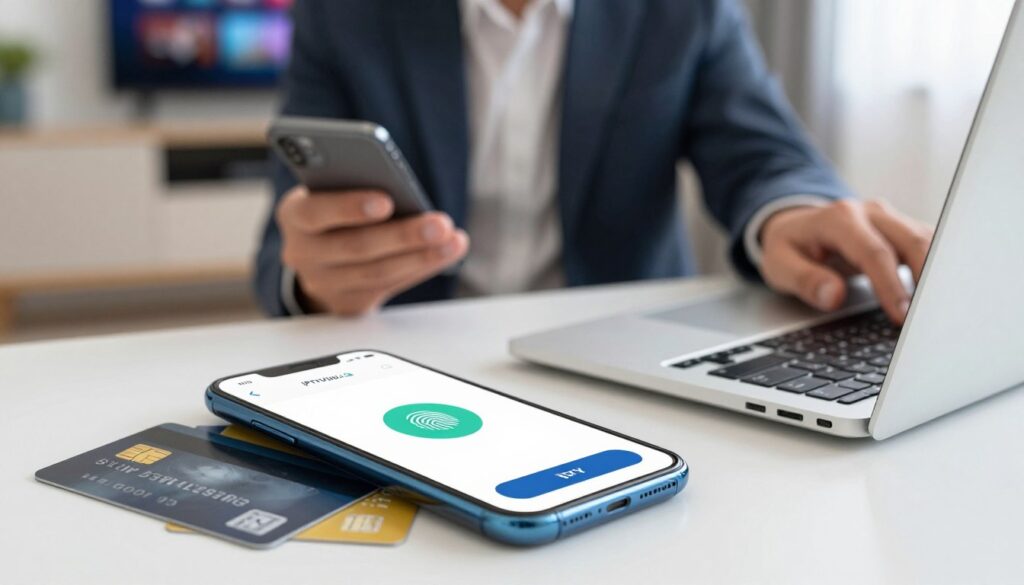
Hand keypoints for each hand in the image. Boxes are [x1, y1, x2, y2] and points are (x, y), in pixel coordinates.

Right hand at [276, 186, 469, 315]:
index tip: (387, 200)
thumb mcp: (333, 191)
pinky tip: (447, 251)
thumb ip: (354, 187)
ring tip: (452, 239)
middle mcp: (302, 253)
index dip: (350, 207)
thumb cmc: (335, 210)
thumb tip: (401, 190)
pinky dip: (421, 268)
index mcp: (294, 214)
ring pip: (377, 272)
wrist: (318, 254)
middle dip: (402, 235)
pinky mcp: (348, 303)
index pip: (315, 211)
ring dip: (421, 256)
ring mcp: (323, 283)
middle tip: (440, 223)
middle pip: (356, 246)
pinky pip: (389, 287)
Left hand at [759, 200, 933, 323]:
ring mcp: (890, 219)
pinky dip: (938, 268)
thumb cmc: (789, 247)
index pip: (874, 253)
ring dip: (937, 274)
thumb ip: (805, 280)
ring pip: (928, 241)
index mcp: (839, 219)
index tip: (901, 316)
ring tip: (939, 310)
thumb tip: (833, 296)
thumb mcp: (780, 265)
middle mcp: (870, 213)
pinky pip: (929, 245)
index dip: (890, 286)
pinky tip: (939, 295)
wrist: (796, 226)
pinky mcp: (903, 229)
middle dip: (925, 281)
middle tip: (928, 319)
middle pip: (912, 241)